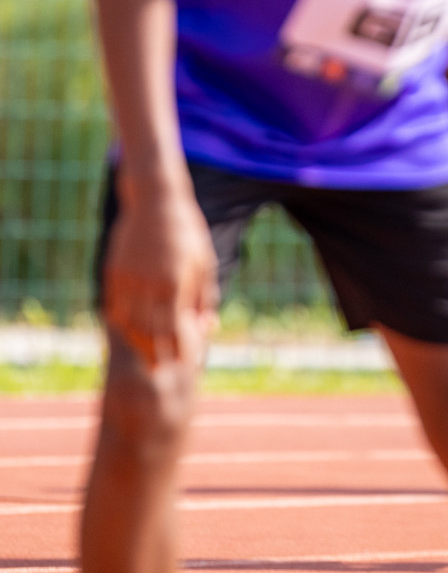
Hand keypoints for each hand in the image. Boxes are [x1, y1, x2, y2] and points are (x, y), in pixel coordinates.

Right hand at [101, 178, 218, 368]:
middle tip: (159, 369)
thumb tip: (208, 327)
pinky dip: (120, 322)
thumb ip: (205, 297)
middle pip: (148, 330)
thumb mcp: (205, 264)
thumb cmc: (187, 234)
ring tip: (144, 355)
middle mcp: (148, 285)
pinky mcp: (113, 272)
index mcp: (175, 284)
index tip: (181, 363)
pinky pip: (114, 305)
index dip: (176, 348)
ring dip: (135, 341)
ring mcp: (127, 279)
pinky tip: (128, 331)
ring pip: (127, 321)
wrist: (156, 202)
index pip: (173, 328)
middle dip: (154, 352)